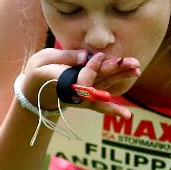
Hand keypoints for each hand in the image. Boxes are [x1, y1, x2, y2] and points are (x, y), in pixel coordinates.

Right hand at [21, 50, 140, 119]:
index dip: (92, 67)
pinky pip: (100, 107)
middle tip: (133, 63)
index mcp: (62, 79)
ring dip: (120, 79)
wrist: (33, 94)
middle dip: (116, 70)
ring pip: (103, 86)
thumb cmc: (38, 72)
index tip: (99, 56)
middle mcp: (74, 91)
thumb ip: (66, 56)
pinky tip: (127, 115)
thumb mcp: (44, 58)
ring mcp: (81, 98)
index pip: (81, 76)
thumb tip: (87, 54)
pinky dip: (112, 111)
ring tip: (136, 70)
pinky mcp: (84, 102)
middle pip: (98, 79)